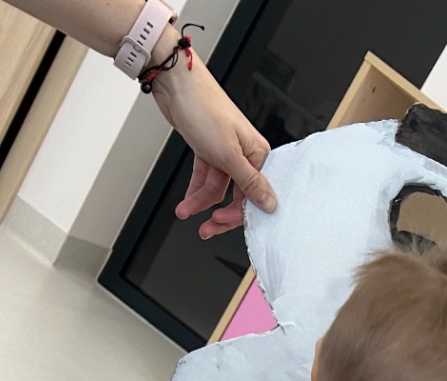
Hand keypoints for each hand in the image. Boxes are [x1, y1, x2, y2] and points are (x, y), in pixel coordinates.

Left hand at [152, 54, 275, 234]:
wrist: (176, 86)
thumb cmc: (204, 109)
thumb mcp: (229, 154)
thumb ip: (249, 182)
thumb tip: (270, 204)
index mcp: (257, 154)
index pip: (255, 195)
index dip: (240, 212)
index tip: (223, 223)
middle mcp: (244, 155)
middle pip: (236, 196)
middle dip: (219, 214)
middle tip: (206, 229)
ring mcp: (224, 154)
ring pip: (217, 189)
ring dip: (201, 203)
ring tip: (185, 212)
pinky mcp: (208, 150)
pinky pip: (204, 178)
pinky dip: (195, 191)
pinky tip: (186, 202)